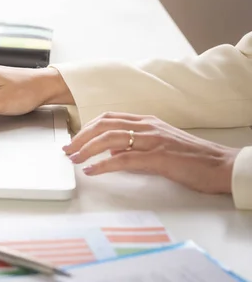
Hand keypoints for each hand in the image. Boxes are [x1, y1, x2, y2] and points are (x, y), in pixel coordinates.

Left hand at [63, 112, 237, 193]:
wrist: (220, 165)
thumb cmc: (192, 157)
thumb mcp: (159, 144)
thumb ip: (136, 144)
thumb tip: (113, 151)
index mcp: (147, 121)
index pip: (109, 118)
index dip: (88, 127)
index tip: (74, 138)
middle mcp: (147, 126)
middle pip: (104, 125)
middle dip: (81, 137)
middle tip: (67, 149)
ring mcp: (152, 140)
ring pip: (110, 138)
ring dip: (87, 149)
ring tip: (74, 159)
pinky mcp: (157, 158)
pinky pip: (123, 159)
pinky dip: (103, 164)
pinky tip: (92, 170)